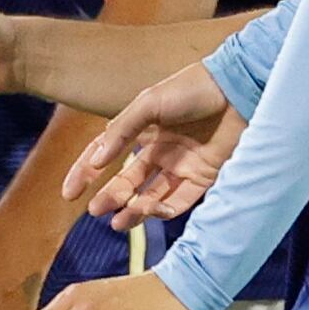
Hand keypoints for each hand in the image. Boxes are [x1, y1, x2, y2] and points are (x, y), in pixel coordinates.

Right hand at [64, 66, 241, 228]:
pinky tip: (149, 211)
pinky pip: (180, 200)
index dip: (85, 173)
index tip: (69, 194)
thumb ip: (121, 131)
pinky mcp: (205, 177)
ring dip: (133, 210)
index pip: (106, 155)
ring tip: (119, 221)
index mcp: (142, 129)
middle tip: (95, 210)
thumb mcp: (148, 103)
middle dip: (110, 197)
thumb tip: (95, 162)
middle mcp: (160, 151)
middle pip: (127, 181)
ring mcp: (182, 166)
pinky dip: (163, 210)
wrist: (239, 90)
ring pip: (151, 196)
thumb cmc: (193, 88)